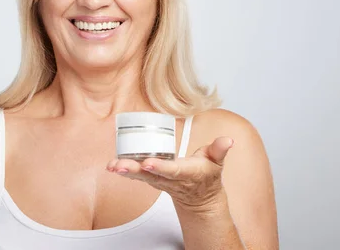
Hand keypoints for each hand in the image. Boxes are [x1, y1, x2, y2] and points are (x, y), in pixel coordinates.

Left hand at [106, 137, 234, 213]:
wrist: (200, 199)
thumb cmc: (206, 176)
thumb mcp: (217, 162)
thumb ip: (219, 150)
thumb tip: (227, 140)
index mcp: (186, 173)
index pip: (173, 170)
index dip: (161, 167)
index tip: (148, 163)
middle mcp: (171, 179)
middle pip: (151, 175)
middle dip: (134, 171)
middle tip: (119, 165)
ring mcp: (160, 181)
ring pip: (141, 176)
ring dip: (125, 171)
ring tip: (111, 165)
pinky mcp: (152, 179)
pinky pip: (137, 176)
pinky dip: (124, 171)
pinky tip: (111, 165)